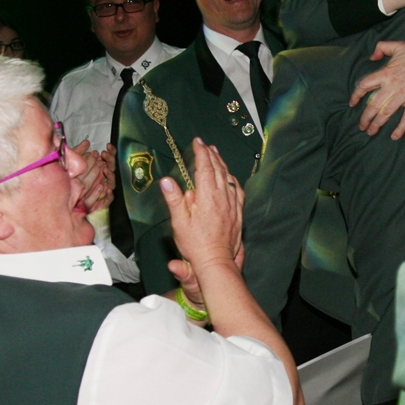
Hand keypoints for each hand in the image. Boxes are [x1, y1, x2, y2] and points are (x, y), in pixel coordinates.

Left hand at [68, 140, 112, 214]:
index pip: (108, 159)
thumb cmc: (66, 179)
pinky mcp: (100, 203)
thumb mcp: (71, 163)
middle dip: (110, 161)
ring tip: (105, 170)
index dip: (110, 152)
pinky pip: (108, 200)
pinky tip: (106, 190)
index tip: (108, 146)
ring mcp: (102, 190)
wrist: (59, 199)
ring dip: (110, 175)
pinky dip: (109, 195)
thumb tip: (86, 142)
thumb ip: (79, 152)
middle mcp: (101, 179)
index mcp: (98, 168)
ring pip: (111, 183)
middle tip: (105, 156)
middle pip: (111, 169)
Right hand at [160, 139, 244, 276]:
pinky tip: (230, 178)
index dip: (201, 153)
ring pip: (229, 178)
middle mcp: (223, 198)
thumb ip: (174, 199)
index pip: (205, 168)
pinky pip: (237, 191)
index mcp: (208, 197)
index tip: (198, 142)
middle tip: (206, 145)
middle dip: (212, 155)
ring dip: (222, 164)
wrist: (216, 261)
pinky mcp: (238, 213)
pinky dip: (232, 179)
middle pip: (219, 170)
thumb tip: (166, 181)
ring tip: (216, 155)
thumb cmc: (196, 244)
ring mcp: (233, 205)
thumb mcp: (179, 222)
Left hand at [350, 40, 404, 139]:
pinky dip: (400, 128)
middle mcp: (392, 86)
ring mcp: (404, 95)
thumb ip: (381, 47)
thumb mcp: (397, 45)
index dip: (356, 95)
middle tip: (361, 126)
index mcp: (386, 73)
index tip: (352, 103)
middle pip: (373, 104)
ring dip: (377, 124)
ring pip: (386, 113)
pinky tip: (394, 137)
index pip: (365, 85)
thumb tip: (371, 57)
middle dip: (365, 117)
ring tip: (371, 132)